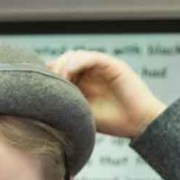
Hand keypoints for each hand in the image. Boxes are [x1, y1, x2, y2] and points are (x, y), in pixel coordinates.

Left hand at [49, 51, 166, 138]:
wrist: (140, 124)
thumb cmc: (114, 123)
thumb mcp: (82, 112)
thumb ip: (67, 101)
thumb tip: (41, 98)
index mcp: (83, 82)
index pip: (59, 69)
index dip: (48, 74)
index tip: (40, 85)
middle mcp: (91, 72)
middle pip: (64, 59)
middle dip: (54, 69)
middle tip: (50, 83)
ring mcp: (102, 67)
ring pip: (75, 55)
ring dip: (64, 65)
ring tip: (61, 80)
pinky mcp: (112, 64)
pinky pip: (91, 57)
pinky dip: (77, 62)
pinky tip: (70, 73)